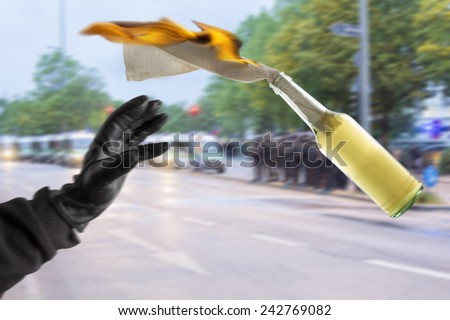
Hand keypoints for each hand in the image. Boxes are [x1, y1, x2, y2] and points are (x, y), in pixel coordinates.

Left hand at [50, 95, 168, 230]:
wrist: (90, 200)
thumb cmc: (92, 188)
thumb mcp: (104, 178)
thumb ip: (120, 166)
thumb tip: (137, 155)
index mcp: (104, 141)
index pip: (119, 120)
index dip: (131, 109)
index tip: (145, 100)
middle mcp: (112, 142)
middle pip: (130, 122)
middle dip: (143, 112)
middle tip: (158, 103)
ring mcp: (120, 150)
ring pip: (137, 132)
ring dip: (149, 124)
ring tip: (164, 116)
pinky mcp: (126, 159)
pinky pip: (142, 148)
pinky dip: (153, 145)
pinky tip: (165, 143)